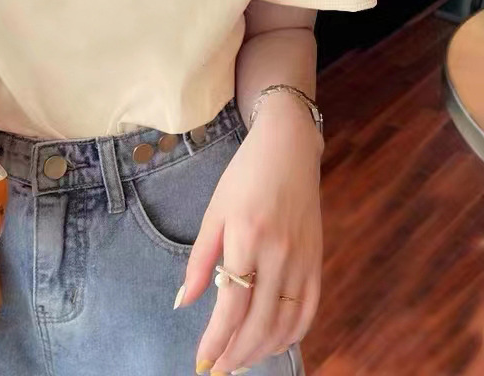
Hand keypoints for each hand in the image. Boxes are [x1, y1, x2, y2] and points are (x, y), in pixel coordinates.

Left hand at [178, 96, 323, 373]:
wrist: (288, 149)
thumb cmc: (244, 176)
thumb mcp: (213, 212)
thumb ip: (200, 261)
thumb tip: (183, 302)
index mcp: (246, 239)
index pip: (231, 305)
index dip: (216, 340)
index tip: (202, 363)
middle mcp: (279, 254)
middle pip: (260, 322)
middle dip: (238, 353)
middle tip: (219, 370)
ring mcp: (303, 259)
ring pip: (287, 322)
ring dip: (263, 349)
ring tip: (241, 360)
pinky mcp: (318, 260)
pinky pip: (309, 309)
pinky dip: (293, 334)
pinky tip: (274, 343)